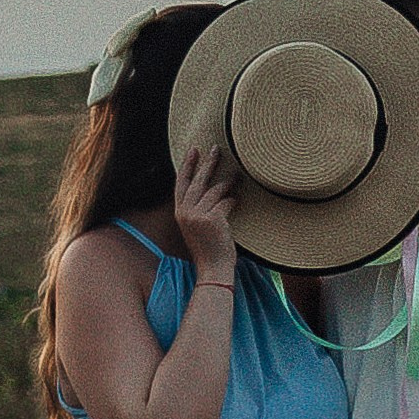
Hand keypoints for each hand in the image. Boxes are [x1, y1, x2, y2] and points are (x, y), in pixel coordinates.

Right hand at [172, 142, 240, 285]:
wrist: (213, 270)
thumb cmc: (209, 249)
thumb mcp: (197, 227)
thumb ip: (200, 209)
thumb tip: (216, 189)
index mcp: (180, 214)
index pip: (181, 184)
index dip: (187, 166)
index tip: (193, 150)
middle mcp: (186, 213)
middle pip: (198, 181)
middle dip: (208, 163)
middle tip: (216, 148)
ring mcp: (198, 216)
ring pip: (216, 190)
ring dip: (228, 182)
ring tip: (238, 175)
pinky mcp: (213, 219)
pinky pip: (227, 202)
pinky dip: (234, 200)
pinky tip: (238, 199)